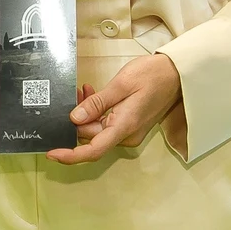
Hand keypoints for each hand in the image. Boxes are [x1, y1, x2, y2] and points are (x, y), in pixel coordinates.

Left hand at [48, 53, 183, 164]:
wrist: (177, 74)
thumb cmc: (153, 76)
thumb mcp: (121, 85)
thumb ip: (97, 103)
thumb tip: (75, 118)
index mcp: (124, 127)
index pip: (93, 150)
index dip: (70, 155)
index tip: (52, 153)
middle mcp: (126, 135)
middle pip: (91, 136)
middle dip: (76, 119)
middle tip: (74, 93)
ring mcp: (129, 131)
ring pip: (97, 129)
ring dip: (86, 112)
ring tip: (85, 90)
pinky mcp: (130, 124)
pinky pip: (106, 123)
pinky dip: (96, 111)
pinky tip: (93, 93)